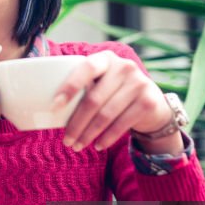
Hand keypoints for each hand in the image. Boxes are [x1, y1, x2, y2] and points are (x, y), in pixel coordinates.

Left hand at [53, 50, 181, 153]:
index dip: (69, 86)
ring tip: (77, 146)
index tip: (54, 105)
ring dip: (88, 134)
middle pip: (93, 99)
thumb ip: (84, 88)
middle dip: (76, 123)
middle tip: (66, 140)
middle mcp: (124, 67)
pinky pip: (121, 125)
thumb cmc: (114, 93)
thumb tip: (52, 110)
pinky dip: (106, 138)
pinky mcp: (147, 102)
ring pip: (105, 115)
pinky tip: (98, 146)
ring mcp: (138, 83)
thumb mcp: (101, 83)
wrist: (152, 103)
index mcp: (106, 58)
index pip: (86, 69)